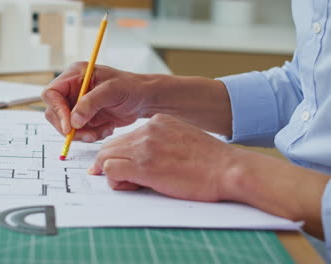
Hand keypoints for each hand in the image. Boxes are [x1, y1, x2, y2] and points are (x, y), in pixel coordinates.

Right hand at [41, 62, 154, 141]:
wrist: (144, 99)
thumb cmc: (131, 87)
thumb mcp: (112, 91)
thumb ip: (91, 103)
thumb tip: (73, 121)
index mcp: (75, 76)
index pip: (52, 94)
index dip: (57, 111)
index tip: (69, 127)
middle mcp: (72, 90)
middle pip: (55, 113)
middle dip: (70, 127)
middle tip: (88, 135)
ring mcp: (77, 105)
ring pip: (66, 126)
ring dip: (82, 134)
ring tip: (102, 131)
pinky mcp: (85, 118)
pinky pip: (79, 132)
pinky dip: (92, 135)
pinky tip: (107, 128)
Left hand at [88, 113, 236, 201]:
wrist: (229, 170)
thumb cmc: (211, 163)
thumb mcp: (182, 141)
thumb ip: (159, 144)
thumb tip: (141, 159)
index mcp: (157, 122)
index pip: (124, 137)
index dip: (121, 156)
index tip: (122, 168)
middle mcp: (148, 130)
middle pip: (110, 145)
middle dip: (111, 164)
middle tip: (126, 180)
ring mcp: (145, 146)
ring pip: (106, 157)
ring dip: (113, 174)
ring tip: (133, 184)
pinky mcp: (143, 165)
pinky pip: (111, 170)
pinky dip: (116, 181)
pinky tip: (133, 186)